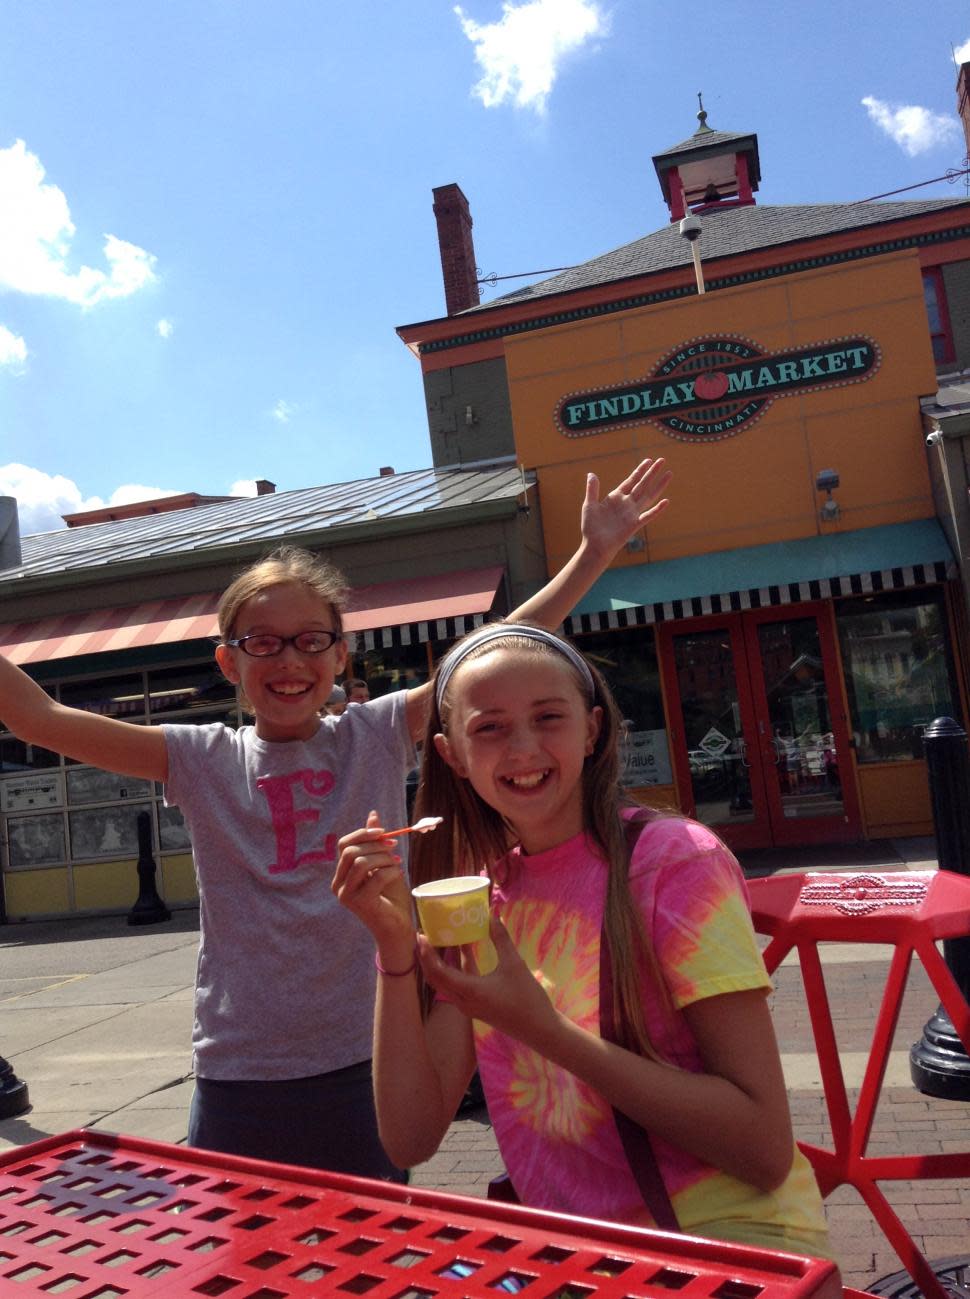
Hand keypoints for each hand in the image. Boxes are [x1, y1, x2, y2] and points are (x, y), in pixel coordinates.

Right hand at [332, 810, 413, 948]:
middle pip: (351, 851)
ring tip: (397, 863)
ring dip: (384, 858)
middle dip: (376, 845)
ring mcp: (347, 896)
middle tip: (394, 847)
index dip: (363, 834)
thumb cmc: (390, 897)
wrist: (397, 927)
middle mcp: (338, 885)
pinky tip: (398, 874)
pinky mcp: (360, 903)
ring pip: (361, 862)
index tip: (384, 833)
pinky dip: (390, 871)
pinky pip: (376, 877)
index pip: (343, 845)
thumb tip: (372, 815)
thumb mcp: (383, 864)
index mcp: (341, 874)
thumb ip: (375, 843)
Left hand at [417, 918, 562, 1052]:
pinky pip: (458, 986)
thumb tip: (492, 915)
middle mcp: (463, 1001)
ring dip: (442, 962)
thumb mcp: (514, 964)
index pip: (438, 972)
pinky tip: (463, 950)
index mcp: (469, 991)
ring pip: (446, 983)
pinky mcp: (476, 1007)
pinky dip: (457, 968)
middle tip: (425, 936)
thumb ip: (501, 939)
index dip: (426, 954)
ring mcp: (469, 1006)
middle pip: (436, 979)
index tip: (421, 936)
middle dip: (427, 958)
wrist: (540, 1029)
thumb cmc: (527, 998)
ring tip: (441, 939)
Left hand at [581, 457, 671, 561]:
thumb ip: (592, 490)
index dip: (640, 470)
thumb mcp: (589, 505)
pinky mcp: (634, 525)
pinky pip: (648, 516)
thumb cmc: (591, 527)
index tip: (648, 460)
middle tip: (662, 460)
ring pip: (648, 496)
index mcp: (616, 497)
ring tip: (669, 474)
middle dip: (652, 472)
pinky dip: (657, 509)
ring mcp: (632, 513)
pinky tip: (666, 501)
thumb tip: (591, 474)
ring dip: (659, 485)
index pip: (631, 480)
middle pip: (642, 484)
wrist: (594, 546)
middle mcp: (627, 503)